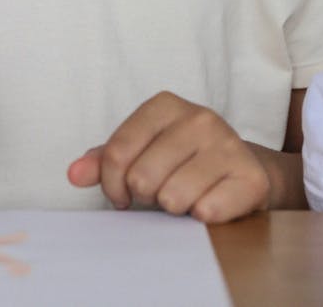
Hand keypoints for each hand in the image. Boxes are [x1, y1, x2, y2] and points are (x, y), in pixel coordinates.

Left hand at [67, 91, 269, 222]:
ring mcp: (228, 144)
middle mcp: (199, 117)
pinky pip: (207, 211)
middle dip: (146, 196)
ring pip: (173, 197)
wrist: (240, 169)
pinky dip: (202, 217)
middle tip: (160, 192)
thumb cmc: (181, 160)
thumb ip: (104, 160)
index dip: (112, 184)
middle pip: (142, 178)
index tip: (121, 194)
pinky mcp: (250, 177)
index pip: (117, 152)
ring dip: (174, 208)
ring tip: (184, 196)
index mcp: (165, 105)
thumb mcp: (141, 150)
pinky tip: (208, 203)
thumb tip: (72, 174)